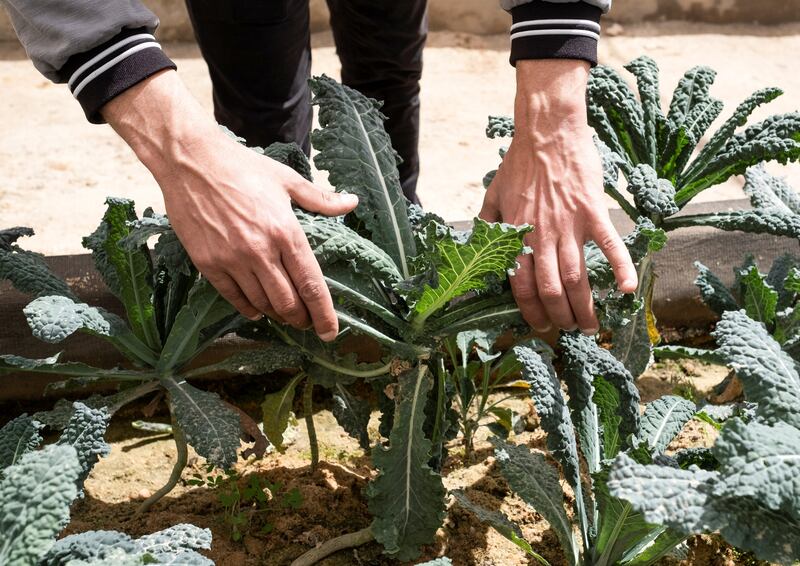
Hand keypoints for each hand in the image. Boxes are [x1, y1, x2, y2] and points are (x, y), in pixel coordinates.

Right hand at [103, 70, 356, 340]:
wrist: (190, 161)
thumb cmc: (242, 167)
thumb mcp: (286, 179)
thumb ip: (320, 199)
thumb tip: (351, 202)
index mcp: (285, 232)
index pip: (311, 285)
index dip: (324, 314)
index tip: (331, 332)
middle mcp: (261, 251)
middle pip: (288, 303)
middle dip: (302, 319)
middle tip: (308, 323)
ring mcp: (232, 259)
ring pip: (262, 304)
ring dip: (277, 315)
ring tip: (285, 314)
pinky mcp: (208, 263)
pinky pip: (233, 298)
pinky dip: (249, 309)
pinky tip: (257, 310)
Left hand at [480, 60, 636, 334]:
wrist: (547, 132)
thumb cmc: (519, 163)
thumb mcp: (493, 195)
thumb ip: (488, 224)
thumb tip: (479, 245)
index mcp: (518, 235)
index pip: (522, 285)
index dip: (531, 311)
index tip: (540, 326)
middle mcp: (543, 236)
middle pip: (551, 289)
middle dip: (559, 316)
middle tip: (568, 332)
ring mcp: (570, 225)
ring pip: (577, 277)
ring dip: (585, 306)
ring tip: (591, 326)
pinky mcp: (593, 212)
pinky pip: (610, 246)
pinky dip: (621, 268)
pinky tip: (628, 290)